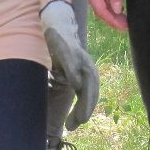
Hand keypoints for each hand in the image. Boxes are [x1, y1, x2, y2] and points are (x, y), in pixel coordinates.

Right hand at [40, 0, 98, 128]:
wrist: (57, 25)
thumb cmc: (62, 53)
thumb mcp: (66, 73)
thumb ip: (68, 89)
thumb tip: (65, 108)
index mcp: (87, 72)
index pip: (91, 94)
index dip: (85, 109)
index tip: (77, 124)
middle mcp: (87, 65)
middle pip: (92, 88)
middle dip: (87, 106)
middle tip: (81, 121)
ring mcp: (79, 56)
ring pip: (86, 78)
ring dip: (85, 96)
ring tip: (80, 111)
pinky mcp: (68, 47)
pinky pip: (72, 61)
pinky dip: (75, 72)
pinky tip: (73, 83)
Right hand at [80, 0, 126, 30]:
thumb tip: (118, 9)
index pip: (101, 10)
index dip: (112, 20)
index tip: (124, 27)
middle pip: (99, 8)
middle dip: (112, 18)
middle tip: (125, 25)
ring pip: (99, 2)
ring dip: (110, 10)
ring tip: (123, 18)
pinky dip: (108, 1)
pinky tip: (117, 4)